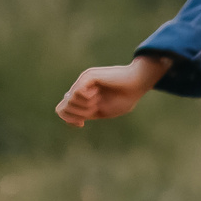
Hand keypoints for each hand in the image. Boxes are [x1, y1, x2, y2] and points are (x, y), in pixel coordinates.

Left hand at [55, 54, 169, 125]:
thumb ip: (85, 113)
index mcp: (83, 96)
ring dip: (84, 106)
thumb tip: (68, 116)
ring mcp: (83, 80)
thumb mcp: (101, 111)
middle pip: (64, 106)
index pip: (62, 108)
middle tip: (93, 110)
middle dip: (78, 114)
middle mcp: (80, 86)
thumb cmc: (124, 98)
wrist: (137, 84)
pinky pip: (77, 92)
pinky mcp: (88, 76)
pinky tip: (97, 95)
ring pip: (69, 100)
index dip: (69, 119)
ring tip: (97, 101)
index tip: (82, 124)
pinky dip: (87, 99)